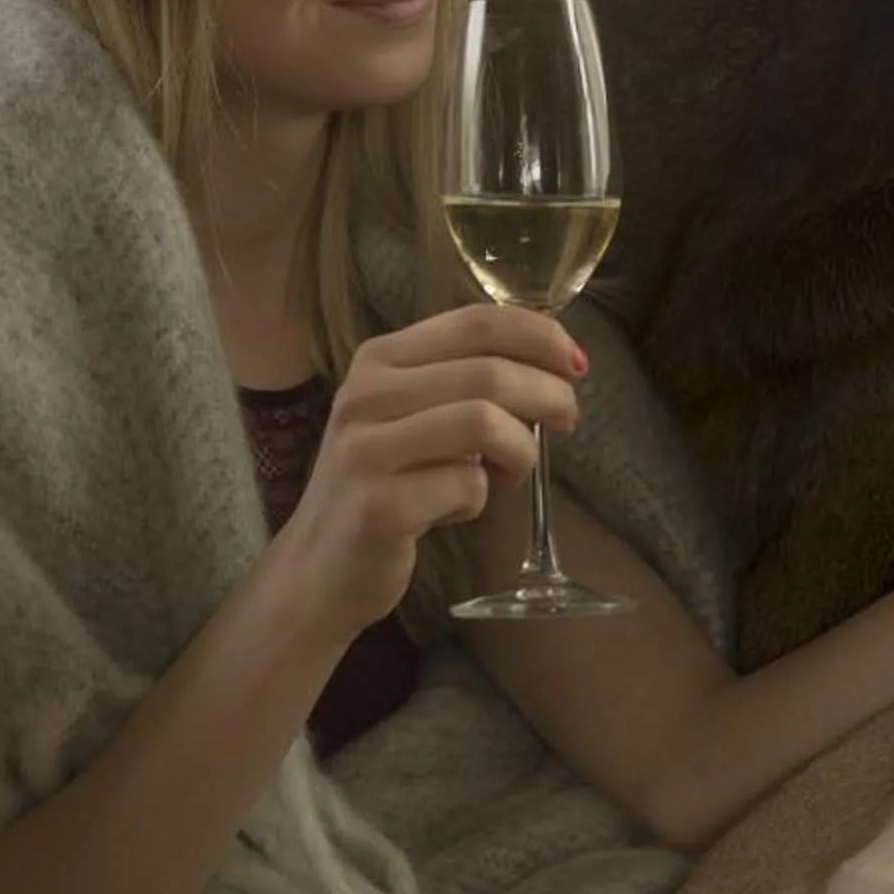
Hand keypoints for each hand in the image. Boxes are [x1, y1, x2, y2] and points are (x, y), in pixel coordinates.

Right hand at [268, 304, 586, 637]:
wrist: (318, 571)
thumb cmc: (381, 486)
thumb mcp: (407, 417)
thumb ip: (462, 382)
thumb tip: (554, 364)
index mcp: (378, 360)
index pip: (475, 323)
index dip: (539, 336)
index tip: (576, 363)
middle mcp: (365, 395)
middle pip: (489, 372)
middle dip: (549, 393)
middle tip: (566, 420)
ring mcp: (367, 451)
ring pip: (484, 422)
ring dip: (521, 449)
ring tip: (513, 471)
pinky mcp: (380, 508)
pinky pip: (467, 485)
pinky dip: (481, 497)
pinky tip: (459, 507)